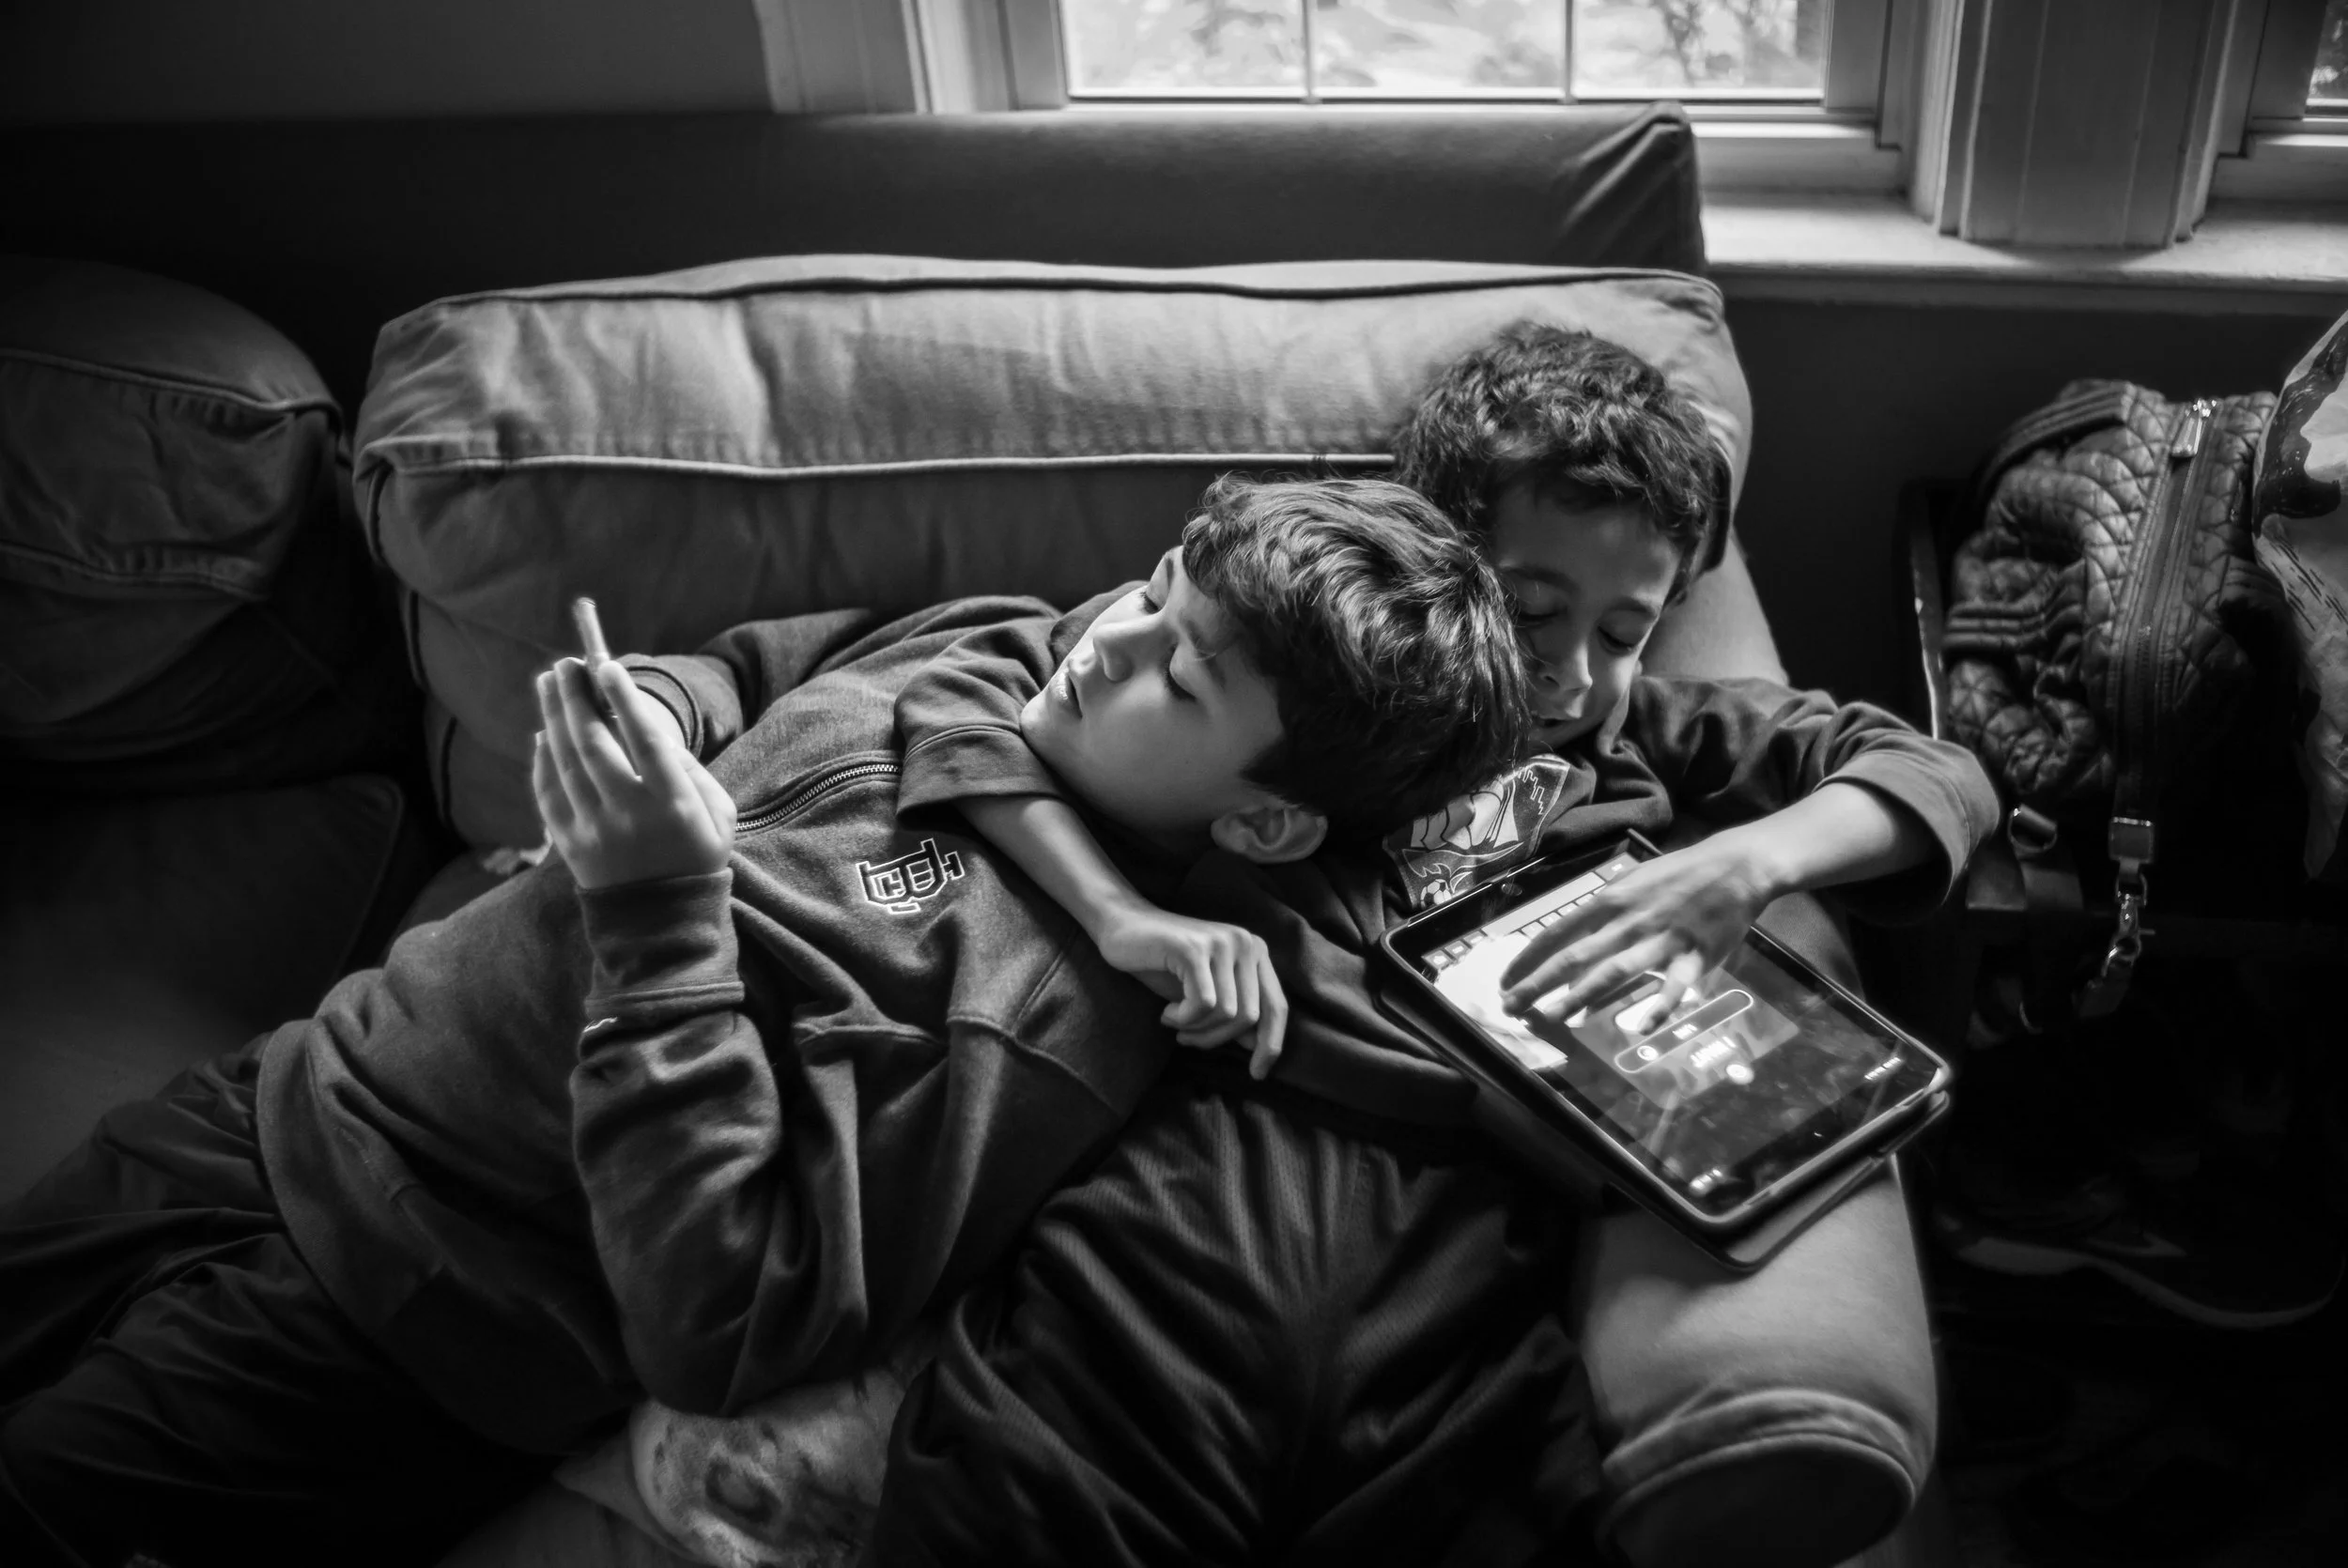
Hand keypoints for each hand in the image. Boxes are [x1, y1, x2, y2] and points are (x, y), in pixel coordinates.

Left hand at [532, 656, 736, 890]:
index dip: (623, 698)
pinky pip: (548, 794)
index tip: (606, 666)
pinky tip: (542, 734)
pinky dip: (541, 761)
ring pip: (565, 762)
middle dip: (575, 697)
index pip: (643, 739)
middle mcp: (628, 814)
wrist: (665, 926)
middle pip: (593, 743)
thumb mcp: (719, 816)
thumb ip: (691, 771)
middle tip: (565, 665)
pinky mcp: (569, 846)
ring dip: (553, 717)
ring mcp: (593, 830)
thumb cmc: (698, 858)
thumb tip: (652, 732)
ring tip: (548, 683)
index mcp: (672, 804)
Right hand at [1094, 906, 1288, 1078]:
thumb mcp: (1205, 992)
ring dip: (1196, 1029)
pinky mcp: (1194, 950)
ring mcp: (1221, 943)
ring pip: (1227, 1013)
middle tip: (1186, 1040)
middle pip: (1250, 1016)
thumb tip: (1258, 1046)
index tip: (1257, 1073)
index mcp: (1255, 952)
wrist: (1122, 926)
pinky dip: (1183, 1019)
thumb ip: (1234, 1012)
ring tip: (1174, 1021)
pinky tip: (1166, 1012)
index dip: (1271, 1044)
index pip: (1276, 1006)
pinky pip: (1203, 1004)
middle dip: (1216, 1039)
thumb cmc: (1164, 963)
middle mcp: (1246, 943)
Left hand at [1498, 833, 1777, 1027]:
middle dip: (1539, 983)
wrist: (1735, 867)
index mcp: (1610, 900)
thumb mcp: (1633, 881)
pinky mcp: (1694, 956)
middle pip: (1575, 956)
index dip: (1529, 957)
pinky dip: (1658, 1007)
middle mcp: (1628, 921)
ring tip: (1552, 1016)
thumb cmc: (1679, 874)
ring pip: (1614, 971)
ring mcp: (1660, 940)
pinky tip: (1641, 1028)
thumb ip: (1603, 909)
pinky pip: (1674, 986)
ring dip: (1580, 995)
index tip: (1506, 980)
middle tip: (1511, 1006)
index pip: (1558, 932)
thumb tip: (1572, 935)